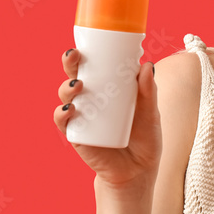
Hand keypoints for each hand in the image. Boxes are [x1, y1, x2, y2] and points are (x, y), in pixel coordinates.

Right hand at [53, 47, 162, 187]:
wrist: (138, 172)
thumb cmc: (145, 140)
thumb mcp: (151, 115)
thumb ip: (149, 93)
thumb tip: (146, 66)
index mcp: (108, 90)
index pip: (93, 66)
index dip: (86, 52)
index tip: (85, 40)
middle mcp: (91, 100)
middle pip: (74, 76)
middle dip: (70, 63)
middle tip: (74, 55)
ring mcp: (82, 117)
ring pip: (65, 96)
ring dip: (66, 87)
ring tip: (78, 86)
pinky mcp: (77, 136)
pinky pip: (63, 122)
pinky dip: (62, 115)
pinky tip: (69, 111)